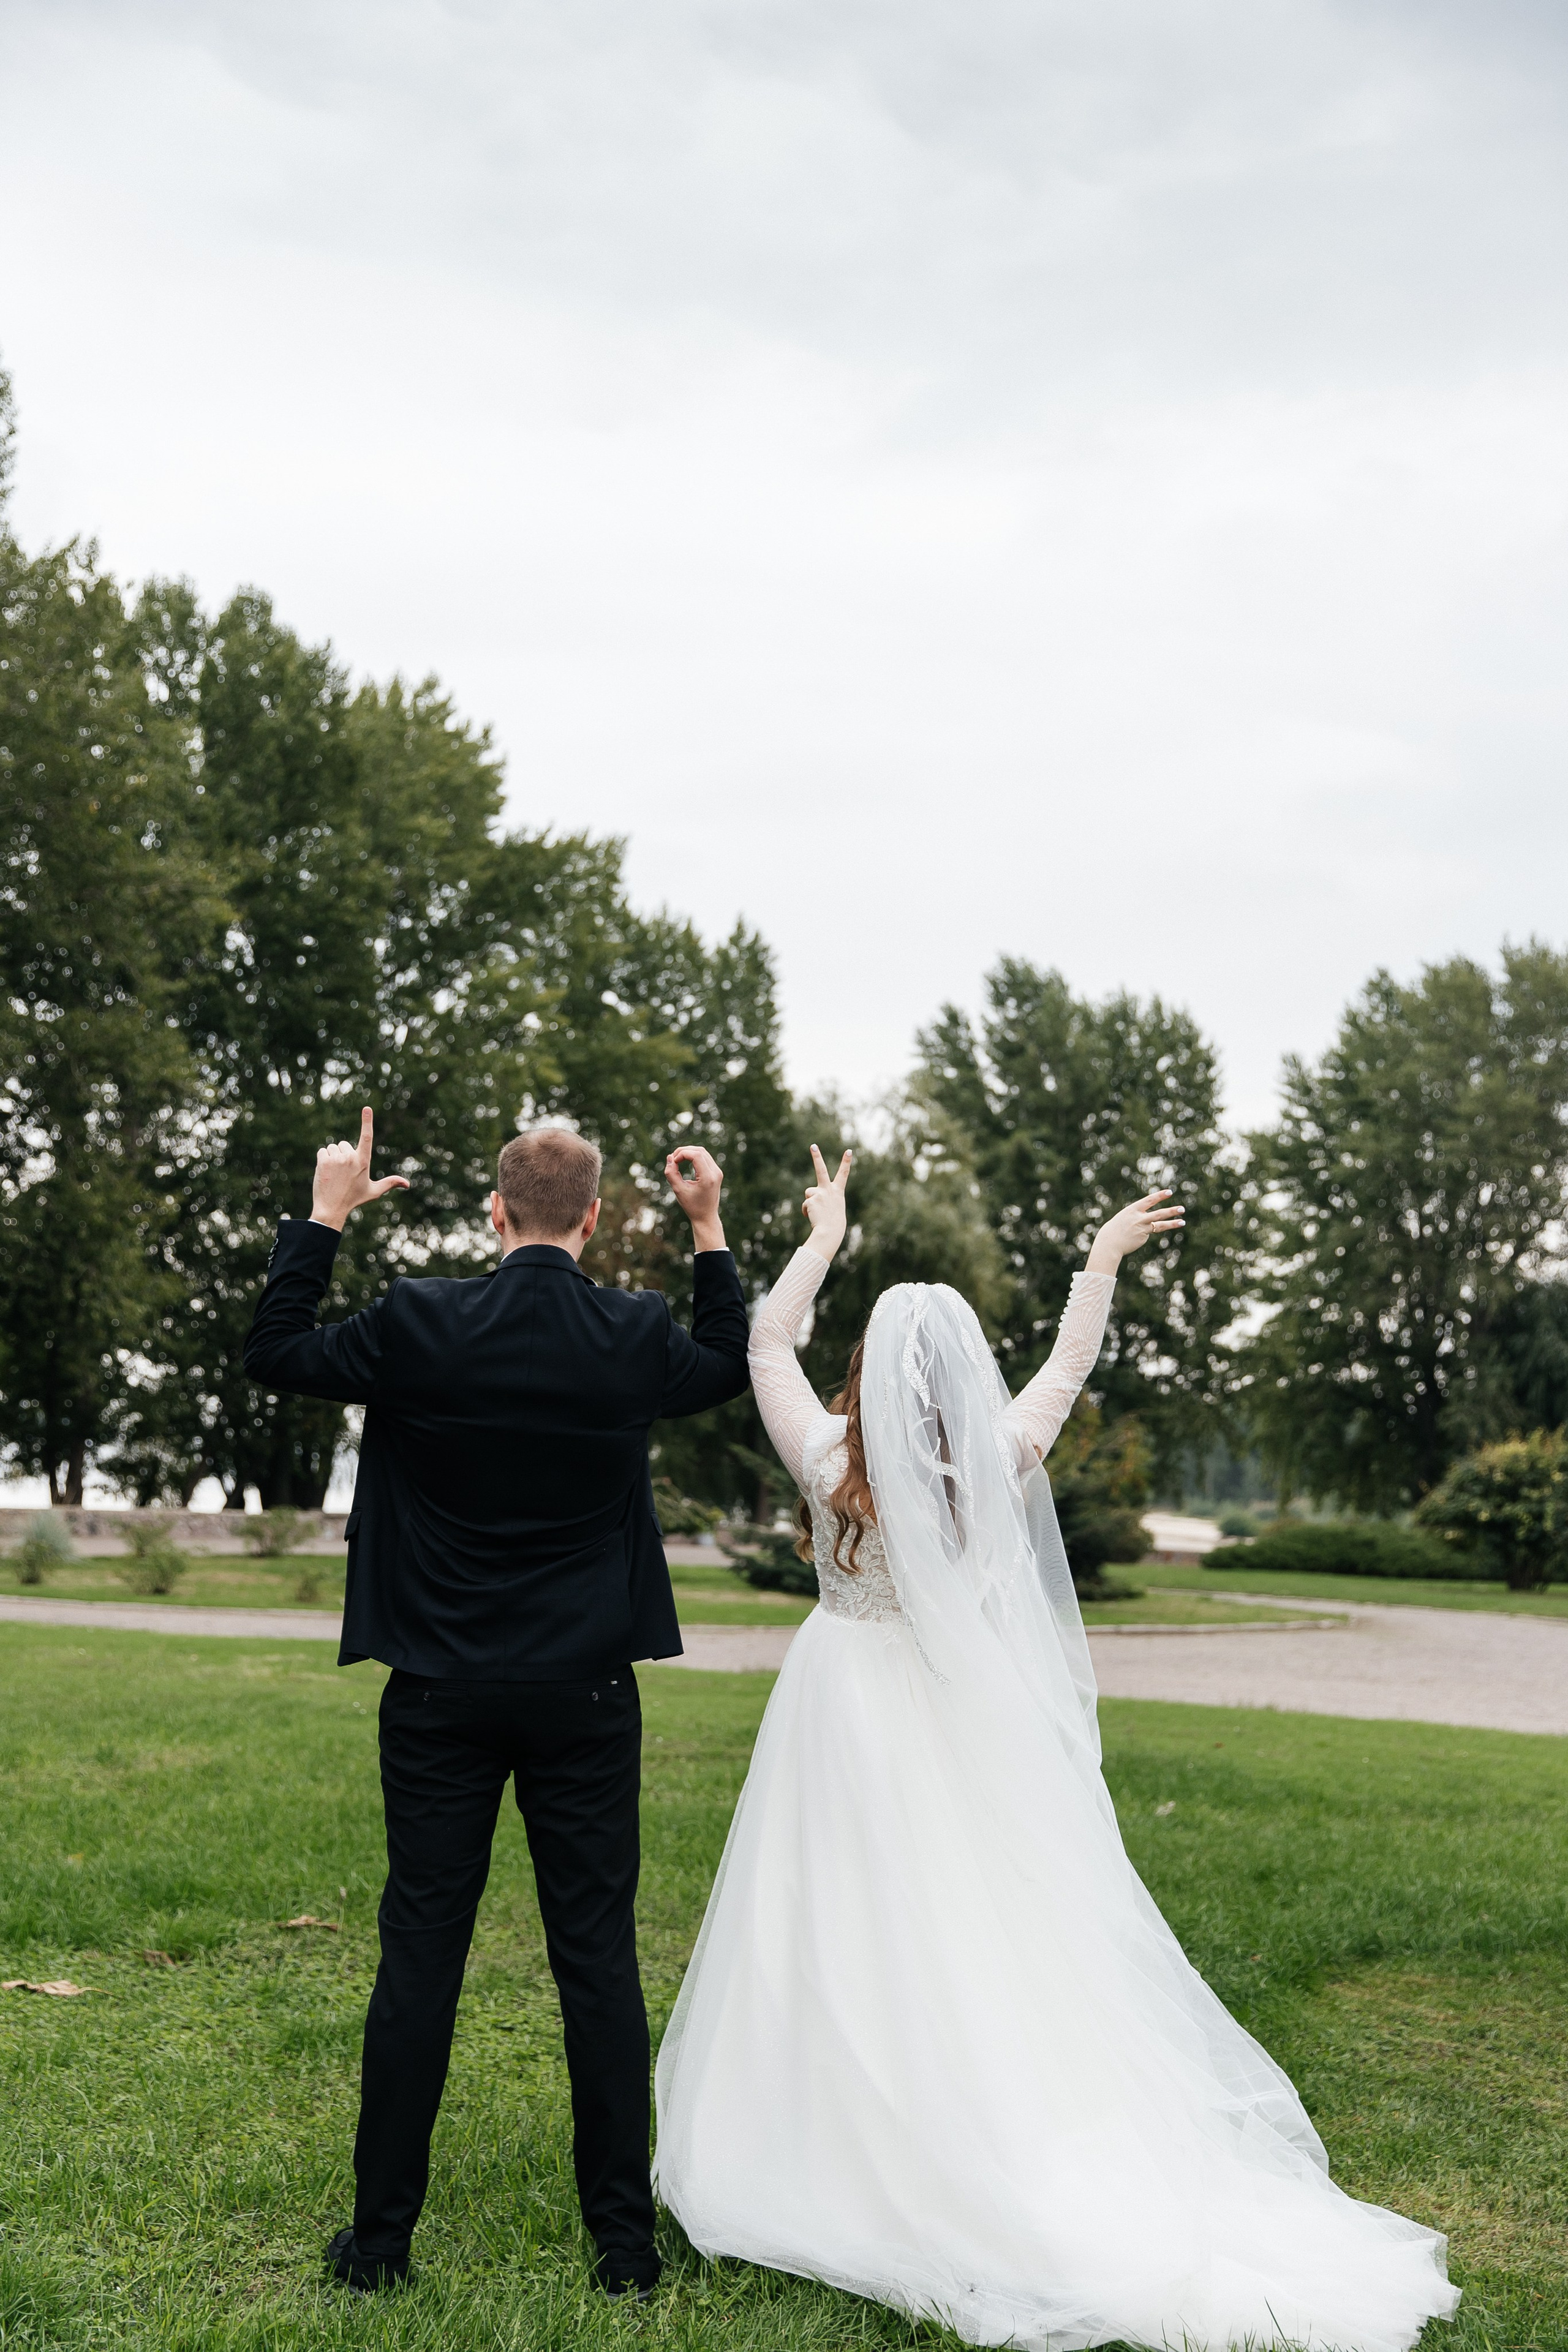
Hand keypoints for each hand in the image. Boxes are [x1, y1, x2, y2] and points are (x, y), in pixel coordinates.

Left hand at [310, 1108, 410, 1231]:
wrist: (331, 1208)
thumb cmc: (353, 1199)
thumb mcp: (374, 1191)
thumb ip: (390, 1183)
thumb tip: (407, 1184)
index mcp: (364, 1162)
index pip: (367, 1137)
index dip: (367, 1121)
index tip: (367, 1108)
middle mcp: (351, 1158)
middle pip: (345, 1145)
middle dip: (343, 1155)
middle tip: (343, 1173)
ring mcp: (337, 1159)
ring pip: (333, 1148)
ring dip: (333, 1157)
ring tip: (335, 1174)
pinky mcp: (324, 1161)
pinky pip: (323, 1151)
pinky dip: (323, 1159)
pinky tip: (326, 1172)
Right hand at [665, 1144, 726, 1252]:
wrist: (706, 1217)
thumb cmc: (692, 1206)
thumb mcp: (678, 1190)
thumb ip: (671, 1173)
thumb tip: (670, 1157)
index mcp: (708, 1178)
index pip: (696, 1155)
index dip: (682, 1154)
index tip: (673, 1162)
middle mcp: (716, 1173)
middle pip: (699, 1151)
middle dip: (684, 1151)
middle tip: (672, 1159)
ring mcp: (718, 1172)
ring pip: (703, 1152)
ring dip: (688, 1152)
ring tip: (676, 1160)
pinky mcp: (716, 1172)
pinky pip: (705, 1157)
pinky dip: (693, 1156)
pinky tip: (684, 1161)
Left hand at [802, 1144, 852, 1259]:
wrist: (830, 1232)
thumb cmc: (834, 1223)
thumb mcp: (834, 1208)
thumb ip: (825, 1199)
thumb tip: (811, 1199)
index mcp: (838, 1191)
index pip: (843, 1174)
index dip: (846, 1162)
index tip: (849, 1150)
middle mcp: (829, 1189)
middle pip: (821, 1169)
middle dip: (817, 1157)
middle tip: (813, 1146)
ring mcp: (820, 1193)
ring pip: (809, 1193)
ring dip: (810, 1203)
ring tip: (817, 1213)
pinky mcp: (811, 1199)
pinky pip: (805, 1205)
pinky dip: (807, 1212)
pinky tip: (812, 1217)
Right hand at [1085, 1189, 1183, 1273]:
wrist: (1109, 1243)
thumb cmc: (1114, 1229)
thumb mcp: (1124, 1217)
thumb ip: (1137, 1216)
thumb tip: (1152, 1219)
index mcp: (1133, 1209)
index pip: (1149, 1200)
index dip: (1160, 1196)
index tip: (1169, 1192)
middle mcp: (1139, 1218)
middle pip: (1159, 1213)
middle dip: (1171, 1211)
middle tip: (1182, 1208)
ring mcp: (1143, 1228)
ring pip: (1160, 1225)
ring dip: (1172, 1223)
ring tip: (1182, 1222)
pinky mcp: (1144, 1237)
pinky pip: (1148, 1233)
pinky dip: (1143, 1234)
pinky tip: (1134, 1237)